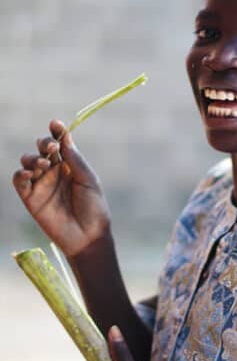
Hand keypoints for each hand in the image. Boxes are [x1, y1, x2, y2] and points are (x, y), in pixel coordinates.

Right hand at [13, 119, 110, 256]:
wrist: (88, 236)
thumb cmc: (94, 208)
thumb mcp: (88, 180)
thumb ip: (75, 159)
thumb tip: (64, 137)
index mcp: (70, 165)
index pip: (60, 143)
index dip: (56, 131)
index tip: (55, 124)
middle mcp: (54, 172)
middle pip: (41, 148)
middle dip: (44, 142)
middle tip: (52, 148)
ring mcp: (42, 184)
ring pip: (28, 161)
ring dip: (32, 158)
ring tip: (44, 165)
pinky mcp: (31, 199)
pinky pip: (19, 181)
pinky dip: (21, 174)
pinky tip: (30, 174)